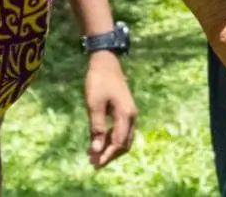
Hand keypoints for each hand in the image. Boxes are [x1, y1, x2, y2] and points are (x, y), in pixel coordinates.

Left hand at [82, 51, 136, 168]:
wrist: (106, 61)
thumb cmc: (98, 81)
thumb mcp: (94, 104)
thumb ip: (96, 128)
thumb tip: (96, 150)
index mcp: (126, 115)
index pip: (118, 143)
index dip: (107, 156)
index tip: (95, 165)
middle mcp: (131, 116)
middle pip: (124, 144)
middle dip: (110, 155)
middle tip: (94, 163)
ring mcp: (129, 113)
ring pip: (123, 138)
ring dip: (110, 148)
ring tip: (94, 155)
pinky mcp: (124, 110)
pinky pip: (120, 130)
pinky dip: (110, 138)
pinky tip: (98, 141)